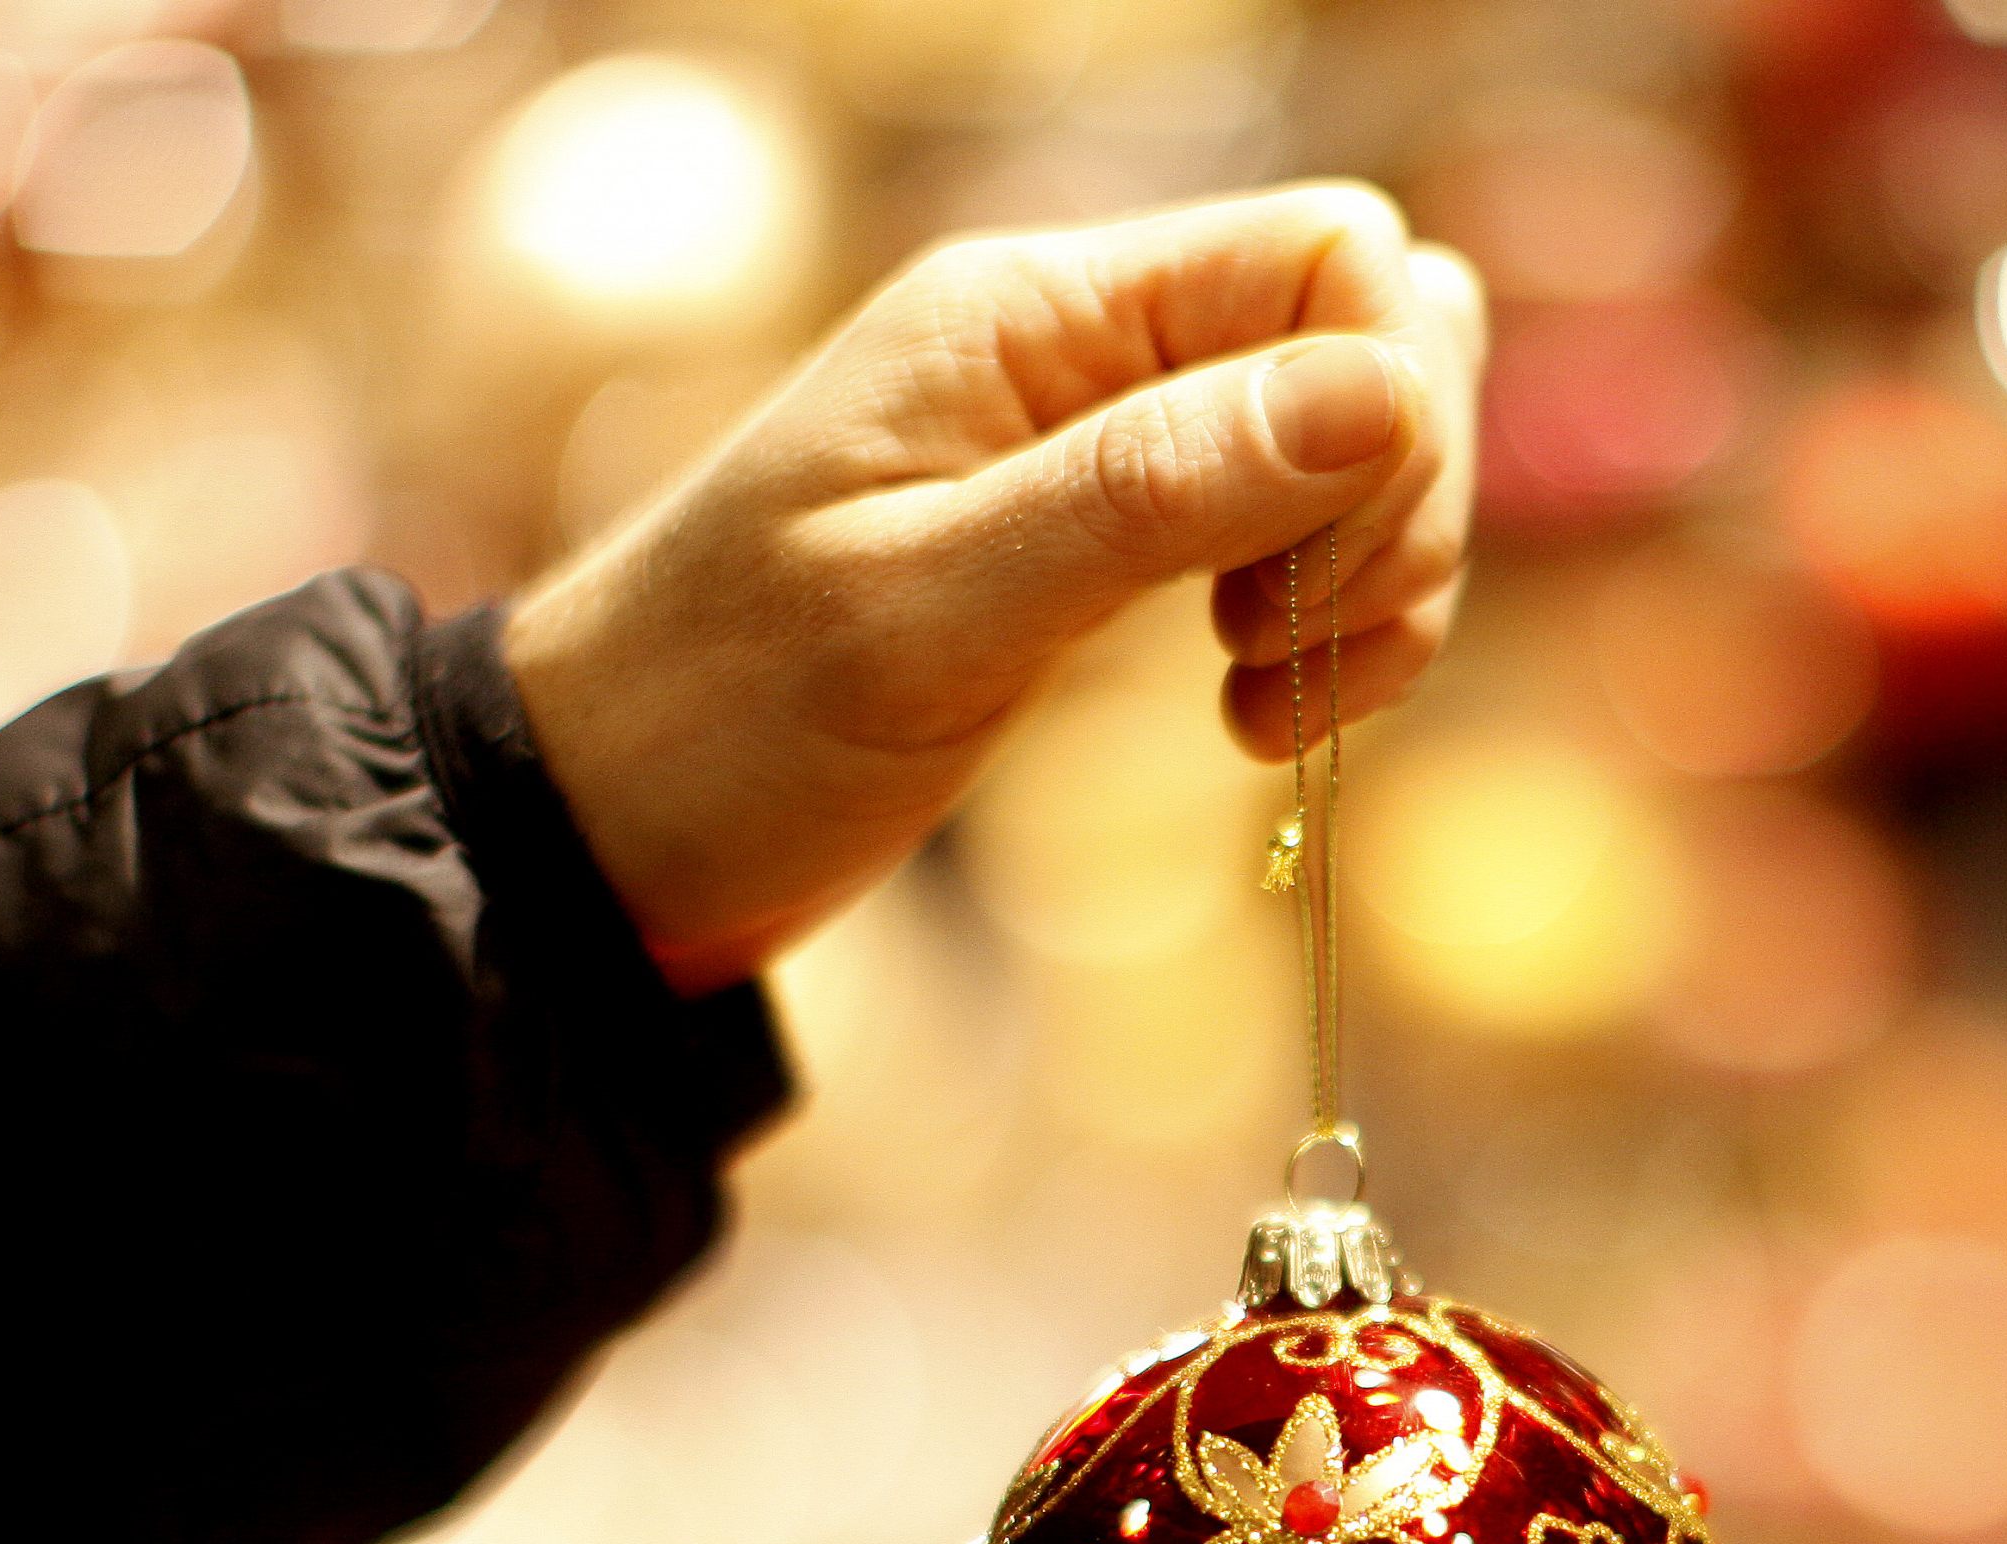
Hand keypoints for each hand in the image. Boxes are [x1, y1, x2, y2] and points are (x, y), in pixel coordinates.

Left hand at [504, 181, 1486, 990]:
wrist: (607, 824)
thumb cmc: (727, 714)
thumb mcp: (933, 611)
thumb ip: (1154, 495)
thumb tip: (1385, 392)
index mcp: (1036, 312)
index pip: (1331, 258)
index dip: (1390, 406)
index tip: (1318, 581)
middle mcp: (1088, 349)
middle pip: (1372, 342)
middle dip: (1398, 507)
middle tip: (1300, 655)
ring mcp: (1106, 445)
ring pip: (1353, 445)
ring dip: (1372, 581)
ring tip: (1272, 704)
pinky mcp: (1113, 545)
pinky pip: (1292, 533)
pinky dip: (1320, 629)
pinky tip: (1247, 721)